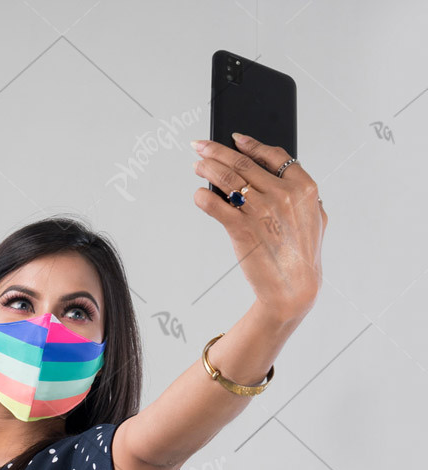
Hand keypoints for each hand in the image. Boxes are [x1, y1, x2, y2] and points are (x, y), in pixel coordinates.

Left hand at [192, 134, 326, 321]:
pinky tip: (199, 194)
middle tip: (200, 146)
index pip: (274, 155)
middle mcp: (282, 194)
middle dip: (217, 151)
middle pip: (243, 163)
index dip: (252, 145)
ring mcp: (260, 210)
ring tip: (196, 165)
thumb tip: (285, 181)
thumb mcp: (315, 219)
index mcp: (304, 188)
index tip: (235, 139)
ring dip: (206, 168)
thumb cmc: (302, 256)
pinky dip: (203, 196)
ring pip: (226, 178)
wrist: (292, 288)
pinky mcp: (241, 228)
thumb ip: (304, 197)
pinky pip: (214, 205)